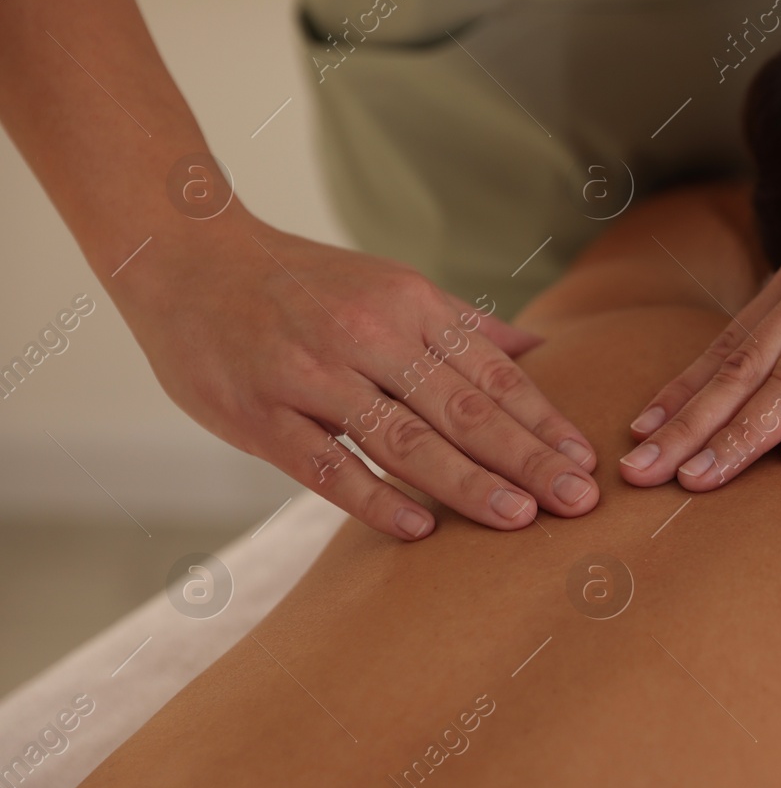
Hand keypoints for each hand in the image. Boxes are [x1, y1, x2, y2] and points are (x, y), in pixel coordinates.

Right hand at [120, 211, 598, 538]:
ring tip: (520, 519)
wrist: (185, 259)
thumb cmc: (302, 283)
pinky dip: (374, 498)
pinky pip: (326, 465)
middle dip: (528, 458)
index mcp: (409, 306)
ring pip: (404, 439)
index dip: (543, 419)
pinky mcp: (261, 414)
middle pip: (463, 409)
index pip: (492, 374)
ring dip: (468, 482)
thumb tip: (540, 352)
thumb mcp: (389, 285)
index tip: (586, 459)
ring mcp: (312, 375)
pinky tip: (420, 528)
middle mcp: (368, 336)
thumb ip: (463, 326)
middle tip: (580, 501)